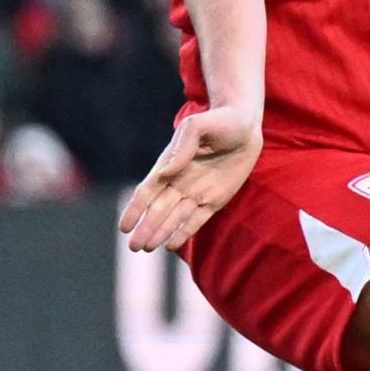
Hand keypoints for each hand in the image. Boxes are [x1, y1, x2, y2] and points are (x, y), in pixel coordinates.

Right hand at [121, 104, 258, 254]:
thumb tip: (167, 172)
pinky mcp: (215, 199)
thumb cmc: (219, 121)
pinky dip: (184, 232)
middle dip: (145, 229)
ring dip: (160, 233)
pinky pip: (197, 219)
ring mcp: (197, 192)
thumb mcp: (198, 126)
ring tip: (147, 248)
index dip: (135, 210)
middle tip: (134, 247)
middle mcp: (179, 183)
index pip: (147, 192)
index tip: (124, 227)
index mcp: (169, 166)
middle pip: (157, 211)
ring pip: (174, 218)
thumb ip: (183, 147)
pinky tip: (171, 245)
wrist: (246, 125)